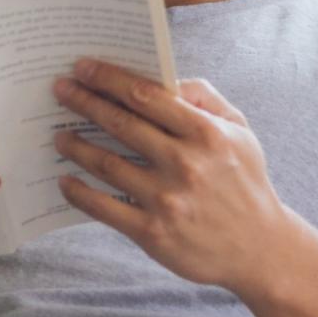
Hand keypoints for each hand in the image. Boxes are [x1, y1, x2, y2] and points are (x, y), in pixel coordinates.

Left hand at [50, 58, 290, 291]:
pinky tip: (65, 181)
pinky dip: (79, 193)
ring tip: (59, 135)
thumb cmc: (245, 182)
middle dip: (84, 102)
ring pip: (106, 164)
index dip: (109, 79)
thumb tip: (165, 76)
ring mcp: (166, 199)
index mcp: (206, 134)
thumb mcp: (240, 132)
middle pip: (121, 124)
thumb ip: (205, 97)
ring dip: (76, 146)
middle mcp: (185, 164)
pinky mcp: (152, 232)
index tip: (83, 68)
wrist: (259, 248)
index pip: (147, 96)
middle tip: (60, 90)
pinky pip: (103, 208)